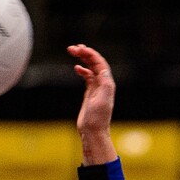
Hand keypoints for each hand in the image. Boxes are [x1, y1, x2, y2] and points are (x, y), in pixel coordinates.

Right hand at [67, 43, 117, 164]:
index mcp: (107, 84)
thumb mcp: (101, 101)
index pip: (100, 63)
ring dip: (83, 59)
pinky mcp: (91, 94)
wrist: (93, 132)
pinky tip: (76, 68)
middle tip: (72, 48)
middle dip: (85, 53)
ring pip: (91, 68)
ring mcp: (97, 89)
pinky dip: (83, 70)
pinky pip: (88, 77)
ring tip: (72, 52)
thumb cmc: (97, 119)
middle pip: (95, 63)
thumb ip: (104, 85)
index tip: (79, 48)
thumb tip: (102, 70)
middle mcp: (104, 85)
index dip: (91, 54)